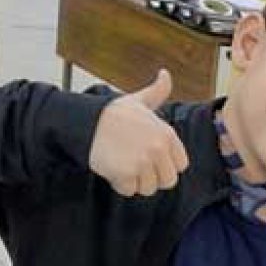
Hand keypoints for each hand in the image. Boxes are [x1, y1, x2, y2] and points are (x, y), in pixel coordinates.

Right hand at [88, 69, 188, 196]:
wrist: (84, 120)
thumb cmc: (113, 114)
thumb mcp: (138, 101)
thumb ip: (157, 92)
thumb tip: (165, 75)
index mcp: (167, 134)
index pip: (180, 166)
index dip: (165, 165)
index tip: (150, 156)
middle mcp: (158, 148)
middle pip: (167, 181)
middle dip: (152, 177)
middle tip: (134, 162)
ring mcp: (143, 161)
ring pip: (148, 188)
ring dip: (134, 181)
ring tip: (122, 161)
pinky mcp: (126, 173)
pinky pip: (129, 190)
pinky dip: (119, 184)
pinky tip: (112, 167)